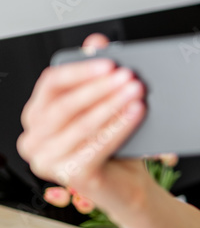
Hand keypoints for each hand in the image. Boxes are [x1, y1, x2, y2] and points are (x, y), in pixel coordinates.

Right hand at [17, 33, 146, 199]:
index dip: (80, 70)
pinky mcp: (70, 176)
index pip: (50, 84)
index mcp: (36, 117)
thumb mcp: (105, 106)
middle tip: (128, 76)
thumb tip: (96, 42)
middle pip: (65, 105)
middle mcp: (34, 140)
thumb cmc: (115, 147)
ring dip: (112, 105)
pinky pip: (97, 145)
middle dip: (100, 88)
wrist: (130, 186)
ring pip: (81, 125)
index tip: (110, 62)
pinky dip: (119, 126)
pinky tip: (136, 113)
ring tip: (137, 91)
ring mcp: (47, 161)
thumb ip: (97, 74)